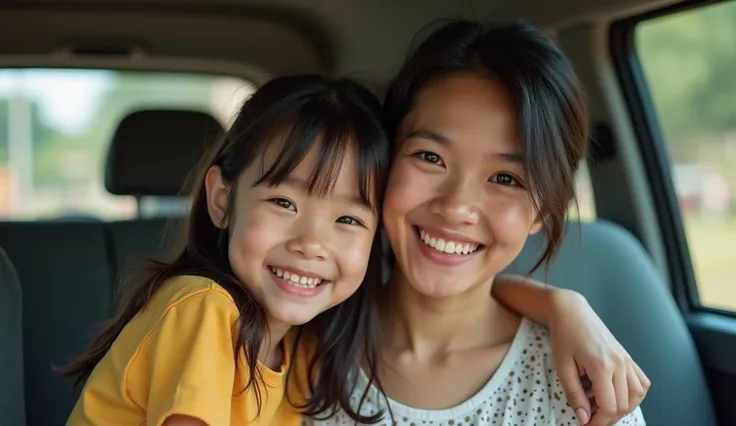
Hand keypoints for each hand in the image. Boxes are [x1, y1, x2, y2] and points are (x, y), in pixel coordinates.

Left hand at [547, 290, 650, 425]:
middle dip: (607, 418)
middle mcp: (620, 363)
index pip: (609, 406)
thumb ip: (574, 394)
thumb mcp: (562, 367)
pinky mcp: (628, 357)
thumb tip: (583, 419)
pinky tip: (617, 396)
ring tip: (602, 409)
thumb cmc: (563, 336)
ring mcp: (627, 359)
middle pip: (623, 404)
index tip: (585, 425)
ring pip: (637, 396)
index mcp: (601, 365)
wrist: (572, 312)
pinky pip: (641, 382)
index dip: (598, 422)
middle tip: (589, 418)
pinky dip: (634, 395)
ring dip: (622, 408)